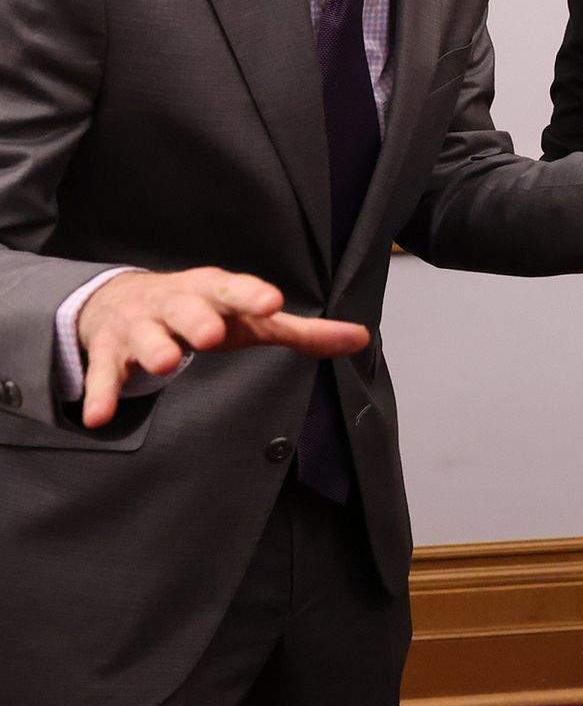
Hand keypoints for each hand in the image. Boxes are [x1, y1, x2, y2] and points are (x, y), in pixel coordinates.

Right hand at [76, 268, 369, 429]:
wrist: (123, 298)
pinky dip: (101, 394)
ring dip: (154, 349)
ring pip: (145, 337)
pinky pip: (104, 374)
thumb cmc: (203, 310)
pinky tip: (100, 416)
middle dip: (198, 319)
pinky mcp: (109, 353)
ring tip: (165, 364)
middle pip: (187, 309)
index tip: (271, 304)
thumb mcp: (250, 317)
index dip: (252, 295)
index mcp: (214, 292)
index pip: (236, 289)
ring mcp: (139, 327)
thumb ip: (302, 332)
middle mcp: (175, 304)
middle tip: (211, 335)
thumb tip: (360, 338)